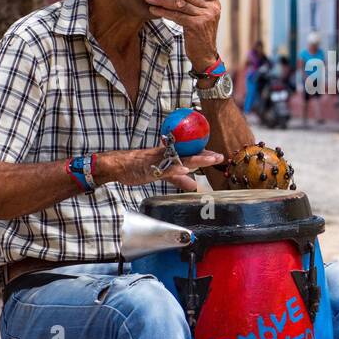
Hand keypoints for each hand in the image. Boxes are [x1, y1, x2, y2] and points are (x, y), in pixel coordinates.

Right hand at [97, 144, 223, 192]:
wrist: (118, 165)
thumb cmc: (139, 167)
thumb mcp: (163, 174)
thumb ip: (178, 179)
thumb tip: (194, 185)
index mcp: (169, 156)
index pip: (190, 153)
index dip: (204, 155)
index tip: (218, 156)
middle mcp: (166, 155)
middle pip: (188, 154)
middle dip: (204, 156)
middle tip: (219, 157)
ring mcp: (159, 161)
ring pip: (180, 159)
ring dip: (195, 159)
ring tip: (209, 160)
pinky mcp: (151, 168)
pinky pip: (164, 168)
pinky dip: (175, 169)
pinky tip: (184, 169)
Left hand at [142, 0, 220, 70]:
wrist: (205, 55)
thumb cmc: (200, 34)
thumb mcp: (202, 16)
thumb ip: (194, 4)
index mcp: (214, 3)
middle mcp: (212, 9)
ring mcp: (205, 17)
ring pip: (180, 5)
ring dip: (162, 0)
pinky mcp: (196, 26)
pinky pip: (176, 16)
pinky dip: (164, 12)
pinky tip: (154, 9)